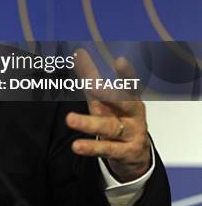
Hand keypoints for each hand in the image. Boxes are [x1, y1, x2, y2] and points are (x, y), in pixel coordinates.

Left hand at [66, 49, 150, 181]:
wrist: (135, 154)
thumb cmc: (117, 117)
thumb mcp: (104, 98)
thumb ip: (91, 75)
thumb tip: (78, 51)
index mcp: (130, 98)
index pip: (129, 84)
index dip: (127, 74)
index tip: (120, 60)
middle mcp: (133, 115)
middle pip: (123, 103)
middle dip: (108, 94)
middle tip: (92, 85)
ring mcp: (131, 134)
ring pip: (109, 127)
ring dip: (89, 123)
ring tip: (70, 119)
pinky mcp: (125, 153)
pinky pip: (107, 149)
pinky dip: (91, 147)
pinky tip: (77, 146)